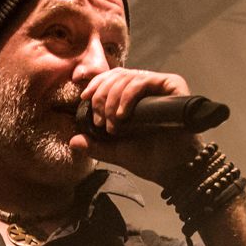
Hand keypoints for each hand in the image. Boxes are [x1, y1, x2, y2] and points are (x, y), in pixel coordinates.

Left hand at [71, 67, 202, 186]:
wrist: (172, 169)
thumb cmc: (150, 159)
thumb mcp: (116, 150)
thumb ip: (96, 145)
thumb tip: (73, 141)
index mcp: (136, 96)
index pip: (112, 77)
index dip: (96, 84)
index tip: (84, 98)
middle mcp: (149, 87)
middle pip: (117, 75)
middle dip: (101, 96)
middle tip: (98, 121)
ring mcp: (161, 85)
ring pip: (127, 78)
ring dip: (112, 100)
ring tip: (112, 124)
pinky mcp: (173, 86)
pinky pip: (142, 81)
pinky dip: (127, 96)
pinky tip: (121, 115)